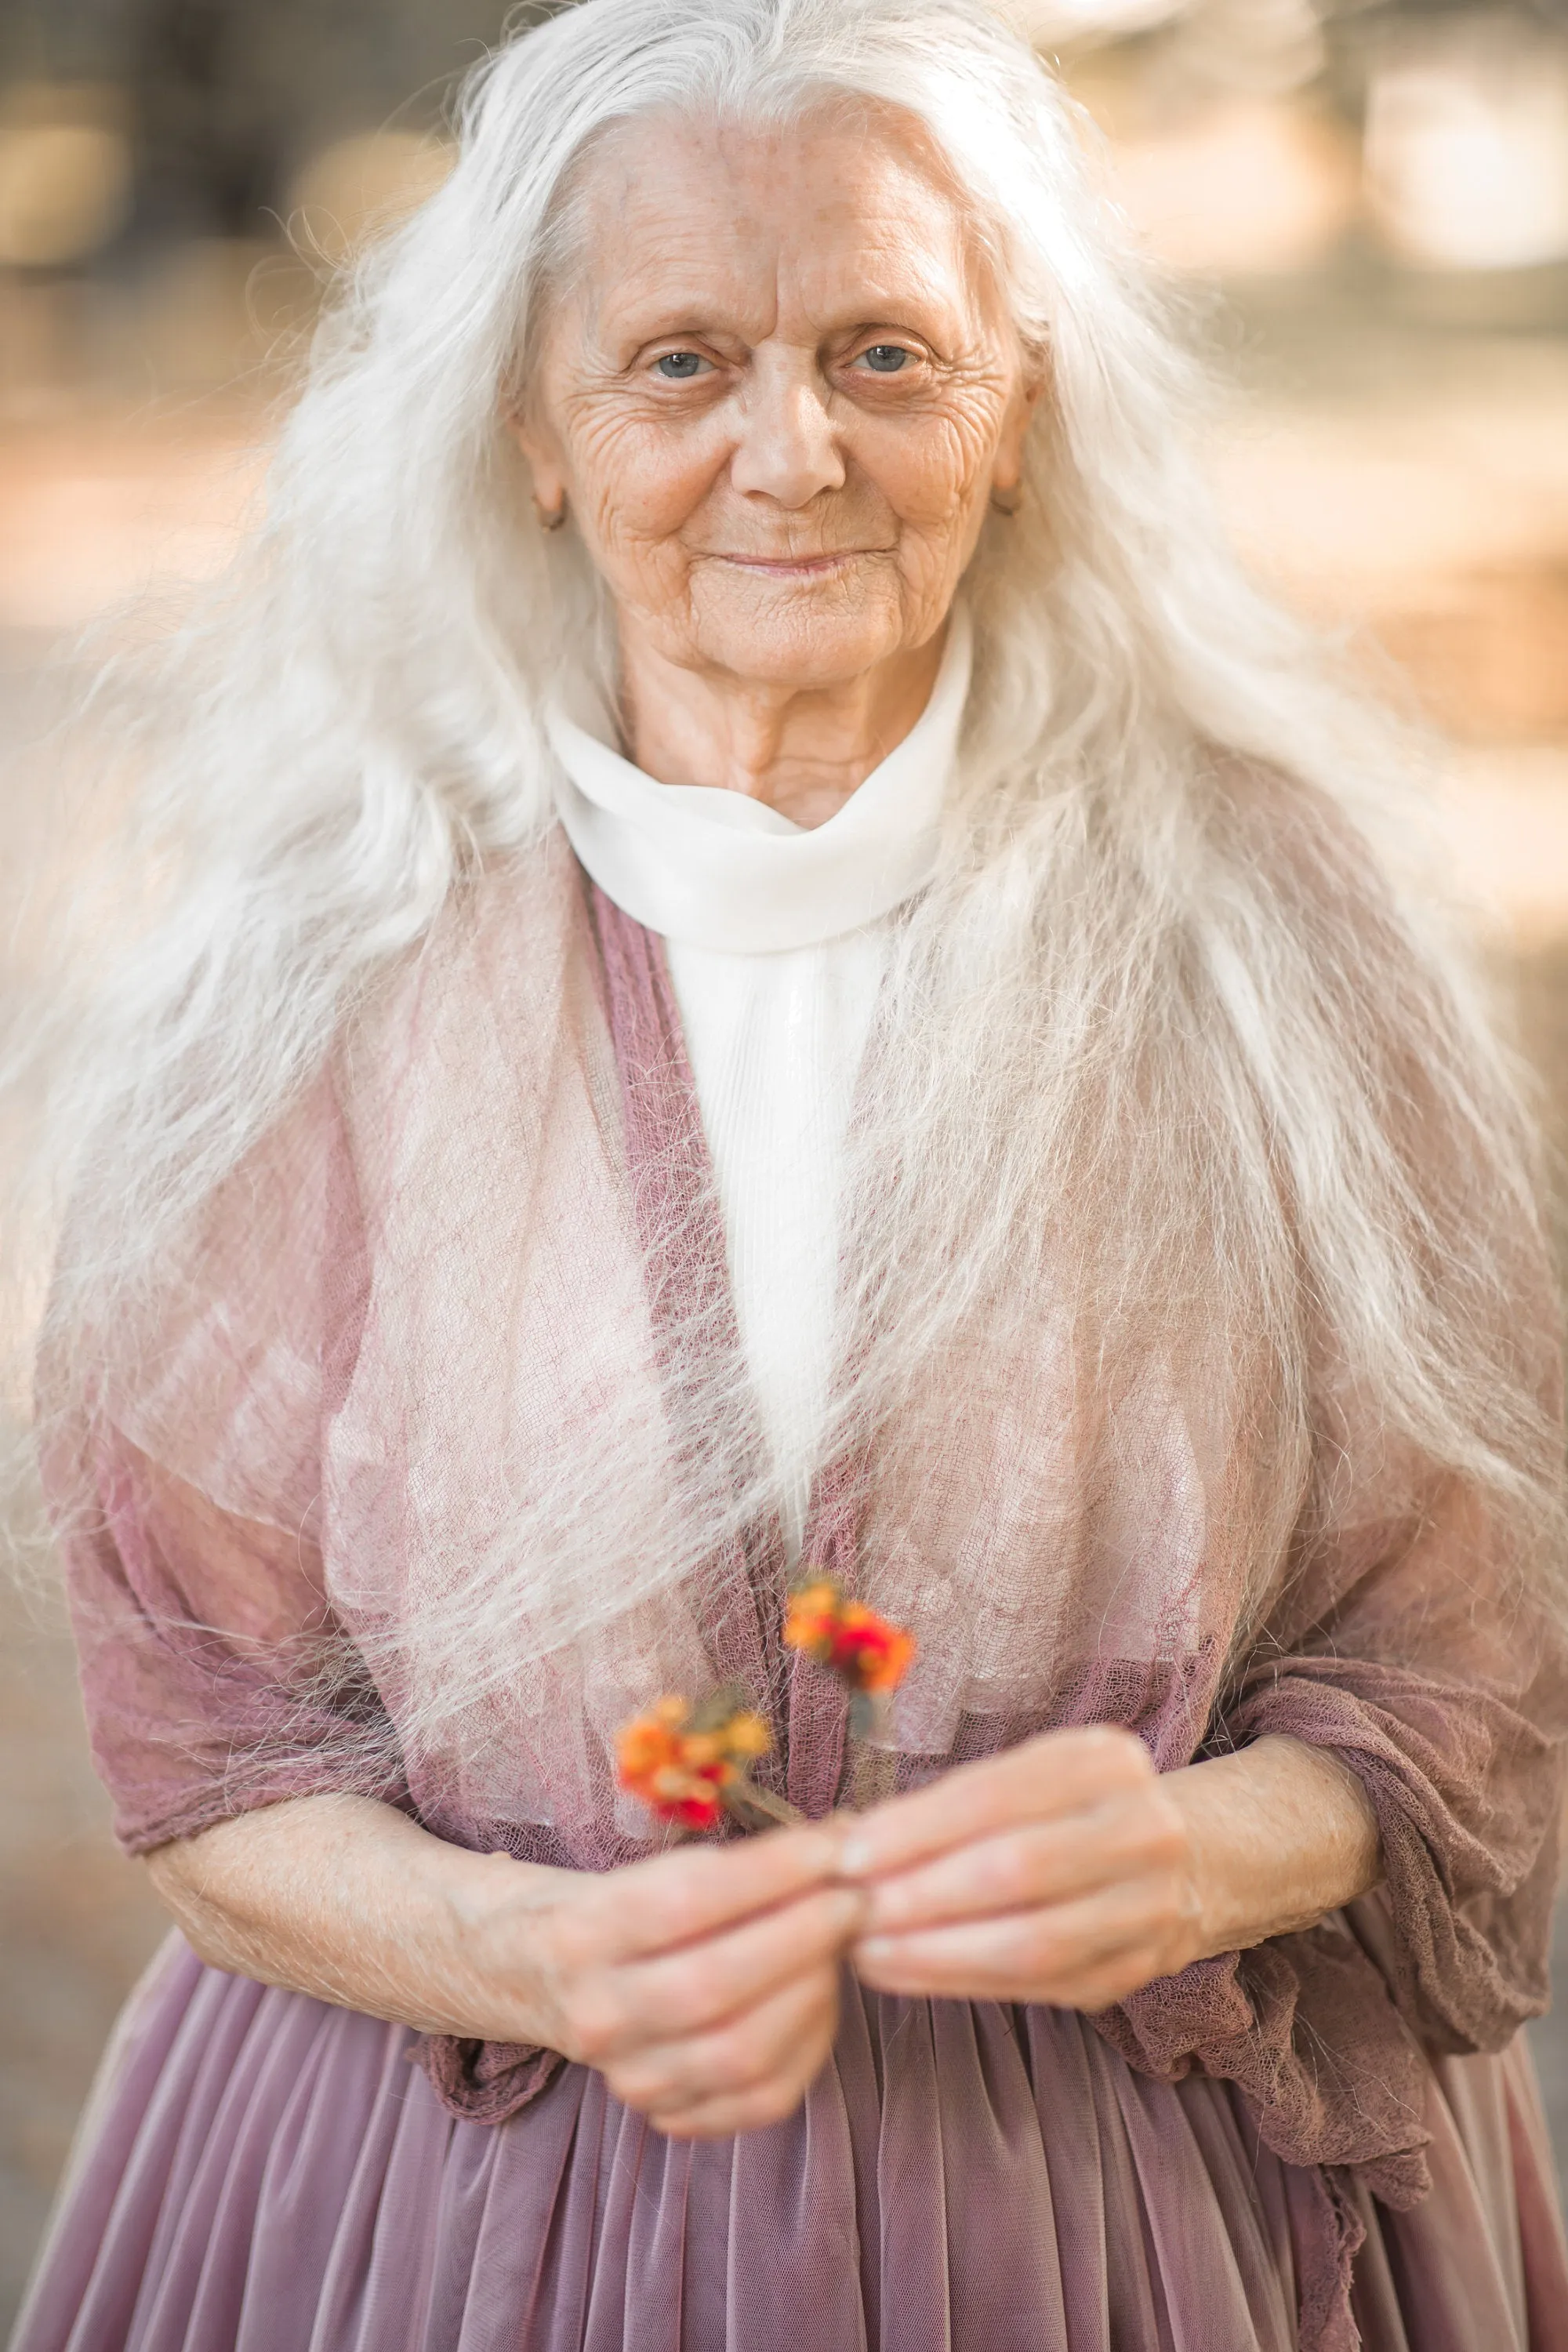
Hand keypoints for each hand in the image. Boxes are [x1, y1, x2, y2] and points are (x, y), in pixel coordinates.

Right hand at [467, 1824, 863, 2137]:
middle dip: (802, 1936)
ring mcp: (630, 2076)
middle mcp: (597, 2014)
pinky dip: (807, 2048)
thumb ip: (736, 1865)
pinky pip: (758, 2100)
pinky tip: (820, 2001)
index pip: (686, 1902)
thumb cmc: (613, 1907)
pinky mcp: (666, 2115)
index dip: (772, 1874)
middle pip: (715, 1985)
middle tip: (853, 1899)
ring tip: (839, 1947)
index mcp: (581, 1934)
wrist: (537, 1975)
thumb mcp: (649, 1868)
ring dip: (812, 1991)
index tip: (832, 1849)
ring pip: (742, 2052)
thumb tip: (840, 1841)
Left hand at [837, 1727, 1200, 2009]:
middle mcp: (1142, 1830)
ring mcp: (1148, 1907)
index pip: (995, 1795)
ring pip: (1029, 1941)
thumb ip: (953, 1806)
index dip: (916, 1828)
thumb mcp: (1027, 1777)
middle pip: (1015, 1870)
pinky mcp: (1133, 1971)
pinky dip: (962, 1981)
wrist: (1184, 1860)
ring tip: (866, 1952)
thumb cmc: (1068, 1811)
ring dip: (934, 1951)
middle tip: (850, 1911)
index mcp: (1105, 1762)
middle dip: (920, 1895)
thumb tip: (853, 1844)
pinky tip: (906, 1973)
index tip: (849, 1854)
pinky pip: (1037, 1985)